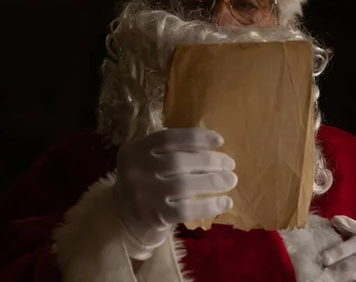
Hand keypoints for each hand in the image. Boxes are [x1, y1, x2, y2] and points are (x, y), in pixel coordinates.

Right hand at [114, 128, 236, 258]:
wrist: (124, 219)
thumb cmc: (147, 183)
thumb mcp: (148, 160)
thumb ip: (171, 150)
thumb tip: (212, 145)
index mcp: (135, 150)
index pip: (168, 138)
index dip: (197, 137)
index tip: (220, 141)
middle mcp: (136, 170)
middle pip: (179, 161)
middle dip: (210, 161)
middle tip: (230, 164)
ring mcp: (144, 195)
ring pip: (184, 185)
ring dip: (214, 182)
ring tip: (231, 180)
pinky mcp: (154, 216)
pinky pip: (186, 210)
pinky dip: (209, 206)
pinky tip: (225, 202)